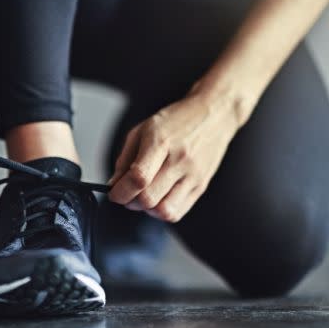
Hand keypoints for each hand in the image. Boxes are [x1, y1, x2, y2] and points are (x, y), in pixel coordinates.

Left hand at [107, 93, 241, 221]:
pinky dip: (162, 211)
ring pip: (164, 211)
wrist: (214, 115)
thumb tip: (114, 186)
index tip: (114, 193)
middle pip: (149, 198)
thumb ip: (125, 159)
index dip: (120, 192)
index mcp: (162, 141)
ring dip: (147, 210)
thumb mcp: (143, 130)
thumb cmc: (176, 121)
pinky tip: (159, 198)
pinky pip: (178, 212)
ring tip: (145, 196)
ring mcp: (193, 175)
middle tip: (127, 194)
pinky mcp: (201, 186)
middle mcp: (180, 160)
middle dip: (130, 202)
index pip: (139, 177)